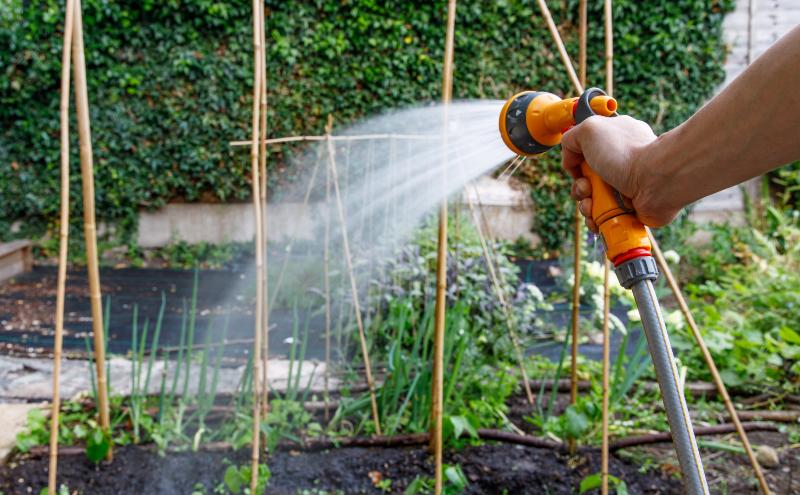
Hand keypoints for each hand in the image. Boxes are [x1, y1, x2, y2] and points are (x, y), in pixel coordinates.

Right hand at [561, 115, 677, 231]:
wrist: (655, 181)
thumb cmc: (626, 153)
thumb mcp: (590, 130)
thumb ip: (571, 138)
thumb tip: (570, 160)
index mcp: (614, 141)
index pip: (586, 153)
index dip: (576, 162)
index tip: (577, 165)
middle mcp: (620, 164)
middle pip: (586, 180)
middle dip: (579, 187)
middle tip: (587, 187)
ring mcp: (624, 188)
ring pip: (592, 201)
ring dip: (585, 205)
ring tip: (592, 203)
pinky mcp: (628, 209)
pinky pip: (603, 217)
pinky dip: (595, 220)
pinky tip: (597, 216)